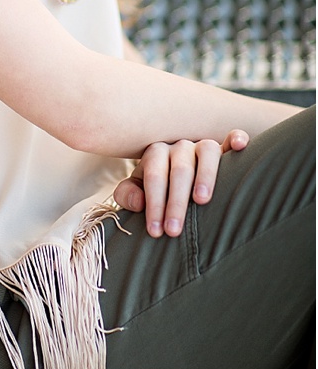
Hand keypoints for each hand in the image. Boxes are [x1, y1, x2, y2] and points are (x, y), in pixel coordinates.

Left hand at [115, 128, 248, 237]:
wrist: (174, 168)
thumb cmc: (157, 185)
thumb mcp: (138, 189)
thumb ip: (128, 194)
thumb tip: (138, 203)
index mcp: (156, 153)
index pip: (154, 177)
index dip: (154, 204)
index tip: (156, 231)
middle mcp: (179, 147)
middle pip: (179, 171)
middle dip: (176, 202)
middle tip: (174, 230)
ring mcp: (203, 145)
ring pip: (207, 153)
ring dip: (205, 176)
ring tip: (201, 200)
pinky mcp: (225, 147)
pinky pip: (232, 137)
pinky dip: (237, 139)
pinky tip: (240, 145)